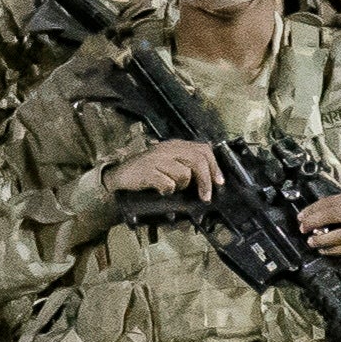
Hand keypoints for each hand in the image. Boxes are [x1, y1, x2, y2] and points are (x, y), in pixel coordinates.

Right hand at [108, 138, 223, 205]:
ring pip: (184, 174)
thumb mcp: (168, 162)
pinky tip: (161, 191)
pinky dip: (167, 191)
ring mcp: (157, 159)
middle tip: (206, 196)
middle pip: (197, 161)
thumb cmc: (148, 171)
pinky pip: (168, 184)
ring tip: (171, 188)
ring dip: (181, 186)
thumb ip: (187, 163)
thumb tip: (212, 174)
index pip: (203, 150)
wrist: (121, 175)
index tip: (219, 182)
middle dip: (205, 181)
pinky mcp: (148, 171)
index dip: (214, 166)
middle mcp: (168, 149)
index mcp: (176, 145)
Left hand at [299, 185, 340, 259]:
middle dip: (314, 222)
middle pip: (334, 214)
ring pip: (340, 234)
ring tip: (311, 241)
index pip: (332, 201)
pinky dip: (333, 250)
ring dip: (322, 239)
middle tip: (302, 228)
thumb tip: (316, 213)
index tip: (301, 216)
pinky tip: (324, 250)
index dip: (314, 209)